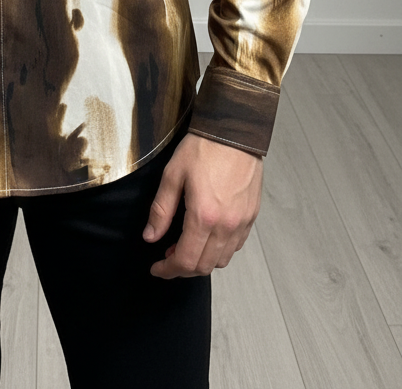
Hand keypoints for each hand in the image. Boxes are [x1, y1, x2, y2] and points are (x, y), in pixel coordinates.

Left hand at [143, 131, 262, 277]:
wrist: (234, 131)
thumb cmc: (203, 148)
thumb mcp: (172, 175)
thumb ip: (161, 210)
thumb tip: (150, 237)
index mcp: (203, 217)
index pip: (186, 261)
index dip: (168, 270)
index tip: (157, 268)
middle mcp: (226, 225)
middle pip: (204, 266)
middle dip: (183, 268)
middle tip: (168, 256)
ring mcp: (241, 222)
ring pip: (222, 260)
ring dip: (202, 261)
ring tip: (187, 246)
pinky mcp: (251, 216)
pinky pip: (236, 246)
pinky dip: (220, 250)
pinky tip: (208, 237)